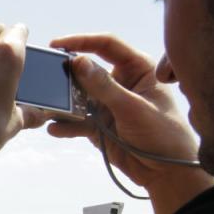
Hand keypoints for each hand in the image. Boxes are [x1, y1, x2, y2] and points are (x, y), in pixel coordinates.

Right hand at [46, 34, 202, 188]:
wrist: (166, 172)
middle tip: (47, 77)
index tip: (57, 45)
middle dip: (66, 76)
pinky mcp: (97, 124)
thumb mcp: (133, 107)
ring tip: (47, 107)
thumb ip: (104, 86)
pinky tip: (55, 128)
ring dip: (62, 103)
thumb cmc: (162, 133)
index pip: (107, 45)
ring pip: (77, 97)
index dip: (82, 41)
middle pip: (86, 70)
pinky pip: (75, 121)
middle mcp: (119, 83)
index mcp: (137, 69)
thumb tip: (77, 61)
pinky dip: (64, 125)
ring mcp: (106, 104)